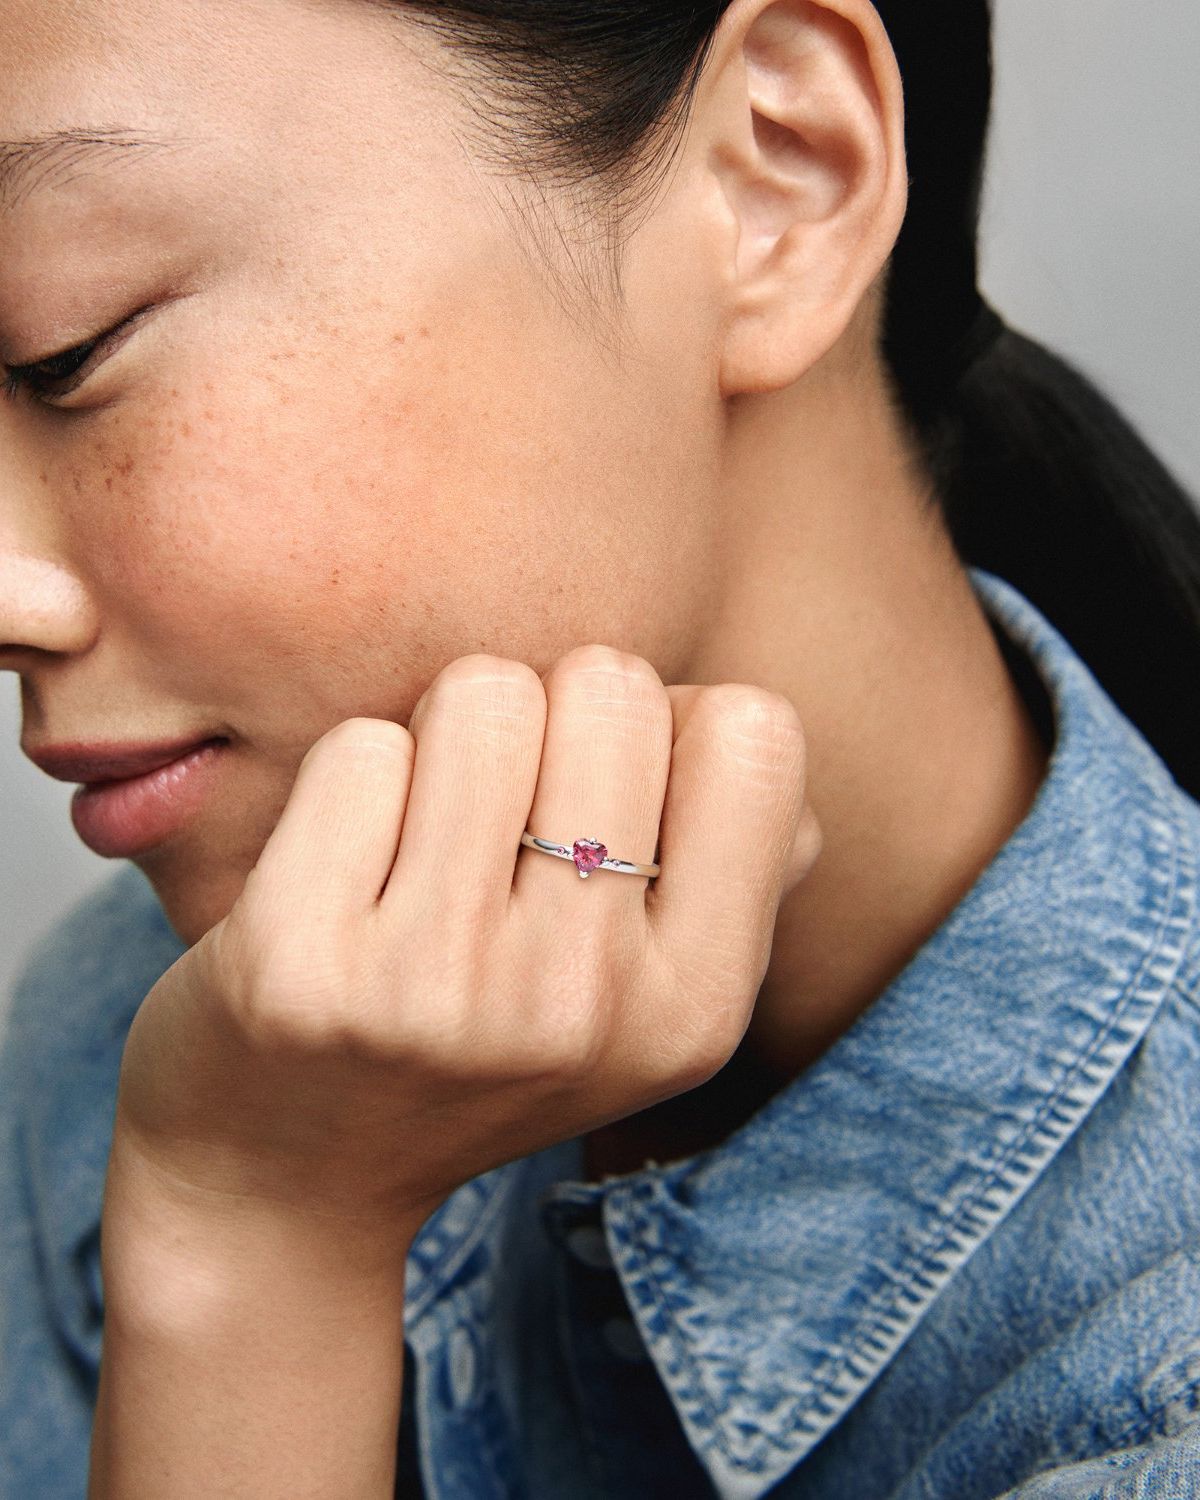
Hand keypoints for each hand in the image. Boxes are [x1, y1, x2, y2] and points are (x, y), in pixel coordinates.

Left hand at [109, 646, 821, 1238]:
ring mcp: (443, 987)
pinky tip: (341, 874)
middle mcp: (584, 1002)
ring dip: (445, 737)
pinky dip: (351, 785)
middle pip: (610, 686)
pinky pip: (362, 748)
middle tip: (499, 814)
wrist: (288, 1185)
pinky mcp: (305, 963)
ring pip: (482, 695)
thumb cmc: (483, 1039)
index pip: (756, 733)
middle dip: (549, 716)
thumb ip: (732, 864)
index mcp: (697, 1007)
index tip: (606, 794)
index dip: (671, 729)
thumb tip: (740, 722)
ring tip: (423, 836)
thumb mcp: (644, 997)